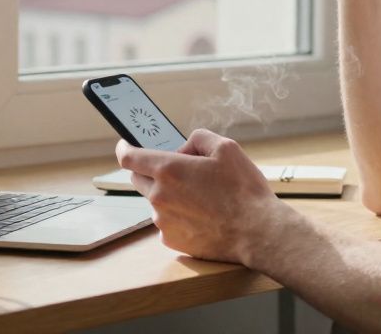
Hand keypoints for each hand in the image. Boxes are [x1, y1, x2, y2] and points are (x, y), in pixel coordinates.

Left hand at [116, 129, 284, 264]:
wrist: (257, 232)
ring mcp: (163, 221)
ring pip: (155, 201)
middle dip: (150, 171)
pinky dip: (178, 216)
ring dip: (168, 195)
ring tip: (201, 198)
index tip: (124, 146)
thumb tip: (182, 150)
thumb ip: (197, 139)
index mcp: (168, 170)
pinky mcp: (171, 240)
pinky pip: (166, 222)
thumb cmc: (243, 190)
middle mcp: (159, 196)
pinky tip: (202, 216)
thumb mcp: (226, 148)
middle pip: (138, 179)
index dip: (124, 149)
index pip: (129, 158)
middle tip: (178, 172)